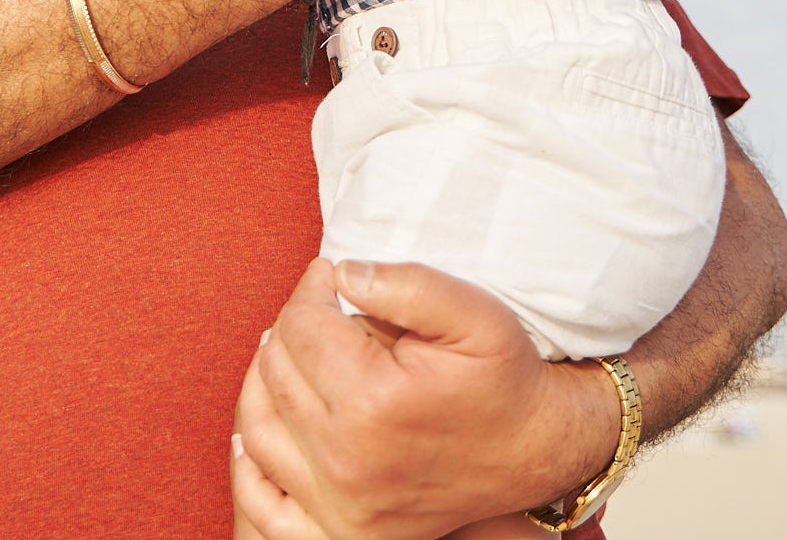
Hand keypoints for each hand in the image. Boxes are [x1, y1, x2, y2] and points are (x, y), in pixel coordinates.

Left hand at [232, 260, 617, 539]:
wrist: (536, 449)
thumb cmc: (504, 377)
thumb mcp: (473, 312)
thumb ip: (404, 284)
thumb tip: (342, 274)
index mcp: (374, 401)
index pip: (302, 326)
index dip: (313, 287)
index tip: (333, 276)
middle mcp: (347, 459)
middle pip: (276, 371)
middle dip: (293, 327)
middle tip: (322, 310)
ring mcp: (340, 504)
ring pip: (258, 427)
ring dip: (265, 382)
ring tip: (294, 353)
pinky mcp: (343, 530)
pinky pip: (264, 505)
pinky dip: (250, 467)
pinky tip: (259, 430)